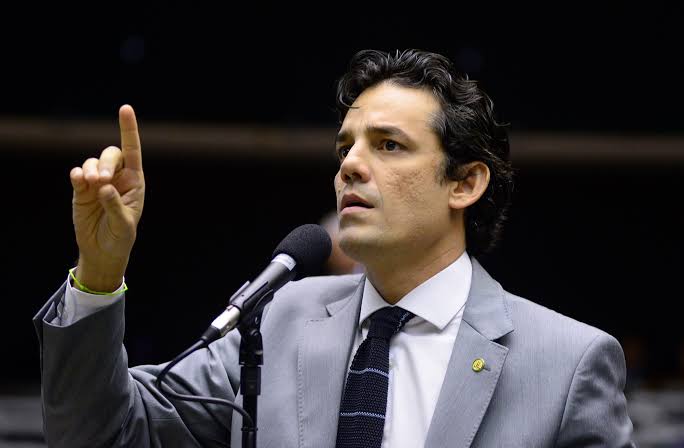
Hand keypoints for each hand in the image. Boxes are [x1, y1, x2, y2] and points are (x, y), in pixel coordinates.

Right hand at [70, 105, 144, 291]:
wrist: (103, 250)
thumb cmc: (121, 236)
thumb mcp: (124, 224)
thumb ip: (115, 206)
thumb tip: (104, 187)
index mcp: (134, 181)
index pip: (132, 151)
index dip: (129, 129)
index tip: (125, 108)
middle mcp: (116, 177)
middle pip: (110, 153)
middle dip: (105, 162)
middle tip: (102, 180)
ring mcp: (97, 182)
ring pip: (92, 161)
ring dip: (91, 169)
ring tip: (92, 184)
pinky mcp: (81, 190)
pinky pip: (77, 175)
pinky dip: (77, 175)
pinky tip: (79, 180)